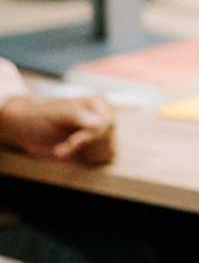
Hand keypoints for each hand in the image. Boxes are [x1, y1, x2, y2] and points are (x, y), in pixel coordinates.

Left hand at [0, 94, 115, 164]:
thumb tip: (98, 122)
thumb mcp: (53, 113)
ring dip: (81, 155)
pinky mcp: (98, 146)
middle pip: (106, 140)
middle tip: (63, 146)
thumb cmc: (39, 117)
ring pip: (106, 151)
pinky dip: (84, 161)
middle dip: (82, 147)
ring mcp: (103, 131)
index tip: (72, 141)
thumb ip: (75, 114)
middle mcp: (104, 116)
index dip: (90, 137)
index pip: (106, 125)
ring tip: (62, 149)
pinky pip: (102, 159)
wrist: (29, 130)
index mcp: (97, 102)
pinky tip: (69, 155)